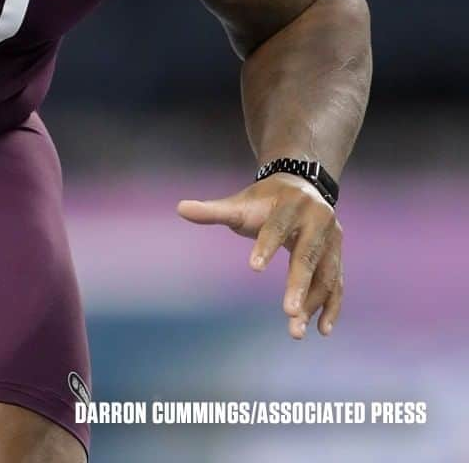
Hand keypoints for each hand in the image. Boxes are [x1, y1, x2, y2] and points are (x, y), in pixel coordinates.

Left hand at [176, 175, 343, 339]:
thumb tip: (179, 208)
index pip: (277, 226)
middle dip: (299, 284)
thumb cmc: (264, 201)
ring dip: (314, 303)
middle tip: (287, 312)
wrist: (301, 186)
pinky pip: (337, 284)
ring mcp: (332, 240)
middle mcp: (318, 220)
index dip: (266, 246)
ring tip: (295, 330)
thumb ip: (213, 210)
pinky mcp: (338, 256)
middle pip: (308, 254)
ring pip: (325, 275)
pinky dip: (332, 307)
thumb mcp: (240, 203)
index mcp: (291, 203)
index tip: (253, 268)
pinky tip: (322, 330)